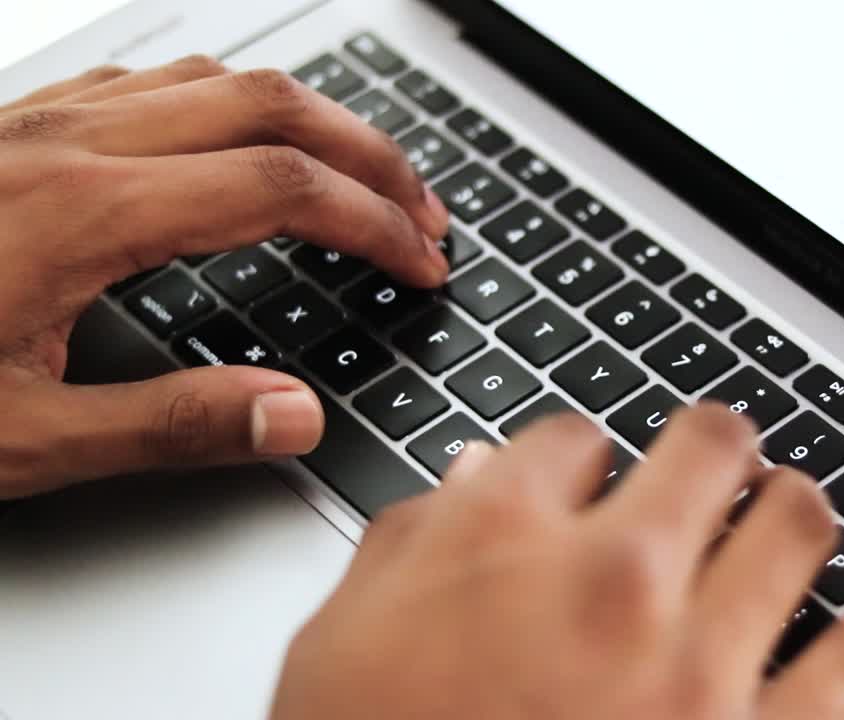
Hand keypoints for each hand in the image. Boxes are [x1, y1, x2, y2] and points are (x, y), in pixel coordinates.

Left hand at [0, 57, 449, 497]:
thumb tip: (292, 415)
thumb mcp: (19, 438)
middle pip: (270, 103)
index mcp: (83, 213)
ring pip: (216, 78)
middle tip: (424, 210)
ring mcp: (39, 122)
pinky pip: (154, 83)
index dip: (374, 221)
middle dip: (372, 152)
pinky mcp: (16, 124)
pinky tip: (242, 143)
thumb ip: (171, 426)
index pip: (281, 187)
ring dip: (312, 119)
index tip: (421, 263)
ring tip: (362, 174)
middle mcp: (68, 144)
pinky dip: (234, 104)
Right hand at [272, 407, 843, 719]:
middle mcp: (612, 578)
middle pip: (702, 452)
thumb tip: (471, 472)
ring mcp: (699, 661)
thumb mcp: (339, 644)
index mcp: (500, 539)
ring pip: (794, 526)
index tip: (581, 484)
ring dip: (794, 501)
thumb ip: (410, 541)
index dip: (579, 456)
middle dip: (708, 447)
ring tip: (788, 500)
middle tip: (709, 461)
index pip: (573, 439)